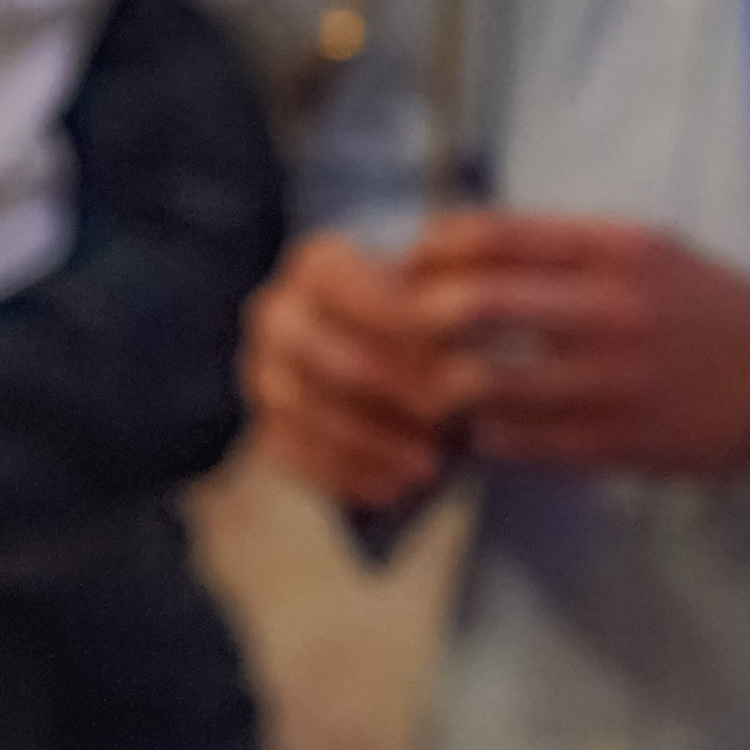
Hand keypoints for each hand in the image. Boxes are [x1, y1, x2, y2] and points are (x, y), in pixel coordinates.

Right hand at [241, 231, 459, 509]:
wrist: (379, 343)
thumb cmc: (420, 305)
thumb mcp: (442, 276)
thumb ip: (460, 278)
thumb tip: (482, 295)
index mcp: (318, 264)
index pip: (359, 292)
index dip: (408, 325)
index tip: (463, 355)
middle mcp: (280, 316)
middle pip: (342, 364)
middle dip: (405, 396)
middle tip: (456, 418)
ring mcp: (267, 377)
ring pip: (319, 418)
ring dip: (380, 447)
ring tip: (432, 465)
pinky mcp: (267, 429)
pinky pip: (302, 460)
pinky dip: (353, 476)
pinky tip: (397, 485)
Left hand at [404, 212, 749, 473]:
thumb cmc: (705, 310)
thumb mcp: (647, 252)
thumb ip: (565, 251)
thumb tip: (469, 252)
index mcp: (615, 248)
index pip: (493, 235)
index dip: (431, 251)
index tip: (406, 265)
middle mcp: (608, 309)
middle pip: (473, 306)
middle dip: (419, 323)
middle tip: (402, 336)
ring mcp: (609, 382)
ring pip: (483, 385)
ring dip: (442, 391)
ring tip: (432, 391)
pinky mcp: (612, 443)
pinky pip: (517, 443)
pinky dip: (484, 437)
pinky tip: (480, 431)